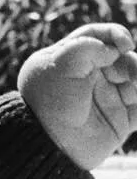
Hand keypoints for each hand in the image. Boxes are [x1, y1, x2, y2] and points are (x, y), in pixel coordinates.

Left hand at [17, 22, 136, 170]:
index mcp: (72, 58)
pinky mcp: (122, 120)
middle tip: (134, 74)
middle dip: (132, 62)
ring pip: (135, 80)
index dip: (114, 34)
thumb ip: (85, 49)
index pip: (97, 36)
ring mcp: (108, 97)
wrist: (50, 144)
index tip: (125, 42)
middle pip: (122, 58)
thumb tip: (112, 49)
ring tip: (136, 85)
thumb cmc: (49, 102)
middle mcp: (91, 75)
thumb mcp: (59, 67)